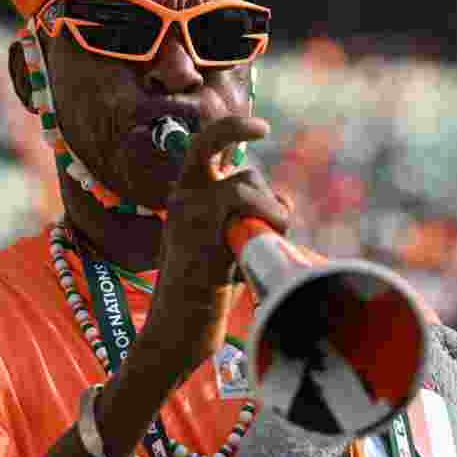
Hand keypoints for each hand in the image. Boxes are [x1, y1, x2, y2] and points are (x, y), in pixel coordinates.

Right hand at [145, 116, 290, 372]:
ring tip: (259, 253)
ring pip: (250, 190)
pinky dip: (265, 231)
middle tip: (272, 219)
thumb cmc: (205, 291)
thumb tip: (281, 201)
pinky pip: (250, 213)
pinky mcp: (206, 235)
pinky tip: (247, 263)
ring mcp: (192, 214)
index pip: (206, 143)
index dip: (234, 127)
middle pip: (244, 172)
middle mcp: (184, 197)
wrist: (176, 330)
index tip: (262, 127)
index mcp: (185, 195)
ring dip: (271, 218)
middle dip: (266, 197)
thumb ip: (241, 214)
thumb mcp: (221, 240)